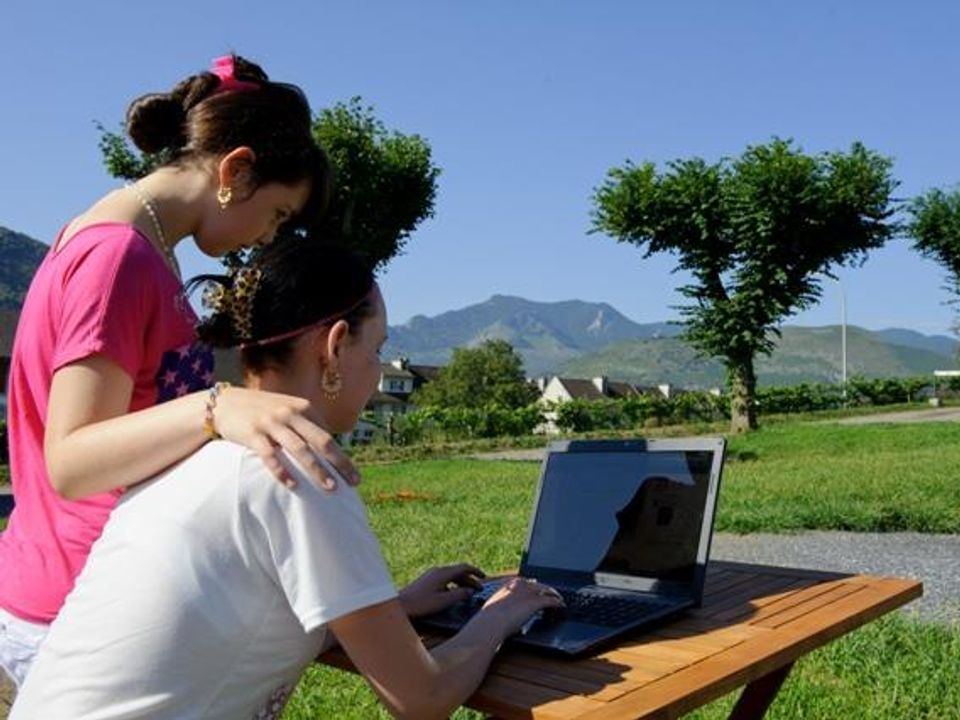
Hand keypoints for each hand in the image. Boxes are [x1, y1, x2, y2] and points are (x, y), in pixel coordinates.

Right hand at [212, 386, 359, 489]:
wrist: (226, 403)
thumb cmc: (262, 411)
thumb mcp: (288, 410)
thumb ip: (306, 425)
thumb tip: (329, 447)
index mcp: (303, 408)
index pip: (328, 436)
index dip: (342, 456)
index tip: (352, 476)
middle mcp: (290, 413)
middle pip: (321, 441)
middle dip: (339, 463)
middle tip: (353, 483)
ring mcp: (272, 423)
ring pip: (299, 449)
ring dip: (316, 470)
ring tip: (330, 487)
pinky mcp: (253, 434)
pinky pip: (270, 455)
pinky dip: (282, 471)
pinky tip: (293, 486)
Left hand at [398, 564, 485, 617]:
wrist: (400, 604)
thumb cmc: (420, 603)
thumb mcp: (443, 601)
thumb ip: (459, 595)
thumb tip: (469, 591)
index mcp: (443, 573)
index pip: (464, 567)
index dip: (475, 572)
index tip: (484, 577)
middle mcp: (437, 571)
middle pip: (458, 572)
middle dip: (470, 580)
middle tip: (478, 589)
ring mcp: (431, 575)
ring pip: (451, 576)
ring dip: (461, 583)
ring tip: (468, 593)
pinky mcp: (426, 581)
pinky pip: (444, 580)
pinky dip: (452, 585)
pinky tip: (453, 596)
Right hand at [479, 577, 564, 636]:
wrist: (491, 622)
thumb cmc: (489, 619)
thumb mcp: (494, 606)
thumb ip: (501, 605)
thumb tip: (503, 612)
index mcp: (510, 584)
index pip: (527, 582)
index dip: (534, 587)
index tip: (538, 591)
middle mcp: (521, 585)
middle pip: (539, 585)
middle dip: (546, 590)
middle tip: (552, 595)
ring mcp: (529, 592)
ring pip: (548, 590)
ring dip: (554, 595)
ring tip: (560, 600)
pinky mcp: (536, 602)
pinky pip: (552, 601)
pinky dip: (558, 604)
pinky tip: (562, 607)